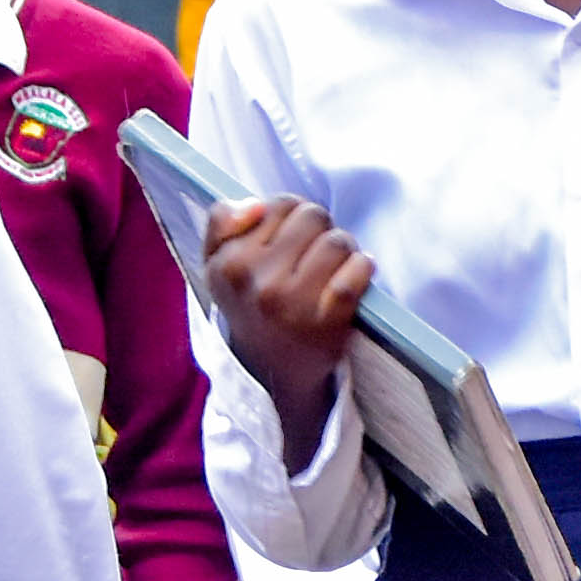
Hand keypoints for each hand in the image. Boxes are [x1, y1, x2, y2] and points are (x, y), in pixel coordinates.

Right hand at [200, 195, 375, 455]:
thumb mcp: (218, 267)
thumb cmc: (250, 309)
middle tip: (316, 255)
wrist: (273, 376)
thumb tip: (253, 204)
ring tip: (333, 269)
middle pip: (312, 216)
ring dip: (344, 249)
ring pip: (338, 240)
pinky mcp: (326, 322)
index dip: (293, 217)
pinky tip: (357, 276)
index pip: (279, 205)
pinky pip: (356, 270)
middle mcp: (257, 282)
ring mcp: (292, 303)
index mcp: (229, 264)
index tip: (291, 242)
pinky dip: (363, 267)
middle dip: (321, 230)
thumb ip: (221, 223)